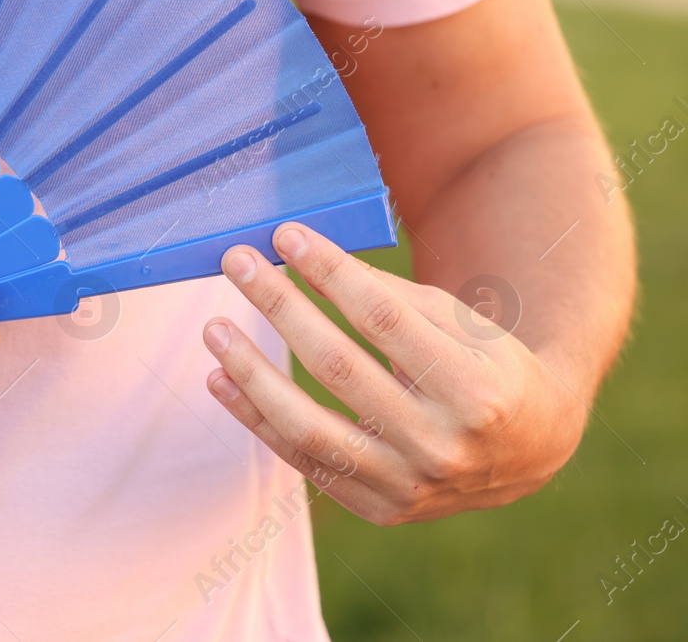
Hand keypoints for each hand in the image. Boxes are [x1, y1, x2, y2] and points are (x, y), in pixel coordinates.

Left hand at [203, 222, 584, 524]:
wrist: (530, 450)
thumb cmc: (486, 366)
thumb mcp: (459, 323)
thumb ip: (385, 295)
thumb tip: (299, 255)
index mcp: (475, 390)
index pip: (383, 321)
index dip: (329, 274)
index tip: (284, 237)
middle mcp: (441, 445)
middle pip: (338, 367)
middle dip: (280, 308)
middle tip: (237, 263)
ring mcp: (408, 485)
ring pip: (307, 426)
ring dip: (250, 372)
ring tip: (215, 329)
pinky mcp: (379, 508)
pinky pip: (302, 460)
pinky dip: (254, 418)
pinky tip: (220, 380)